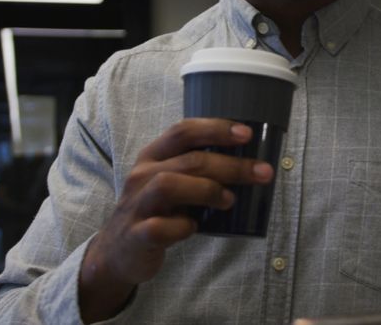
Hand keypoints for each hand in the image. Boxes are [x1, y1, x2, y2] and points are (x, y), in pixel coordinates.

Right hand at [78, 118, 273, 322]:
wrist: (118, 252)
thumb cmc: (157, 211)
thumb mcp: (171, 182)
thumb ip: (198, 170)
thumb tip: (249, 163)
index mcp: (152, 156)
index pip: (183, 131)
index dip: (216, 129)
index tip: (247, 134)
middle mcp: (141, 175)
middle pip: (189, 160)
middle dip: (231, 165)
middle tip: (262, 172)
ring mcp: (136, 205)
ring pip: (169, 185)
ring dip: (207, 190)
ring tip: (230, 200)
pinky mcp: (135, 235)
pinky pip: (159, 227)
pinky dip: (182, 227)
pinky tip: (194, 228)